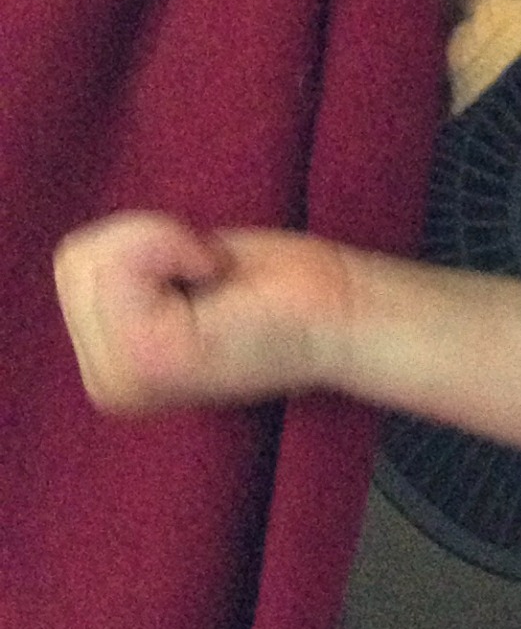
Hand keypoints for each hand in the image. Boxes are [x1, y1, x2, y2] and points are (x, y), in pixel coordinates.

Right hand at [52, 212, 356, 412]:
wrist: (340, 309)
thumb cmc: (276, 284)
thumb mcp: (176, 273)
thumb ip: (119, 276)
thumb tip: (78, 262)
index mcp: (112, 369)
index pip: (73, 265)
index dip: (144, 243)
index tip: (204, 278)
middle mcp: (108, 386)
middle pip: (76, 260)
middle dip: (151, 241)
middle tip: (215, 281)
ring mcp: (123, 380)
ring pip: (91, 259)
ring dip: (166, 242)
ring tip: (216, 284)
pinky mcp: (148, 361)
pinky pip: (121, 258)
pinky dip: (173, 243)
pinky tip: (216, 279)